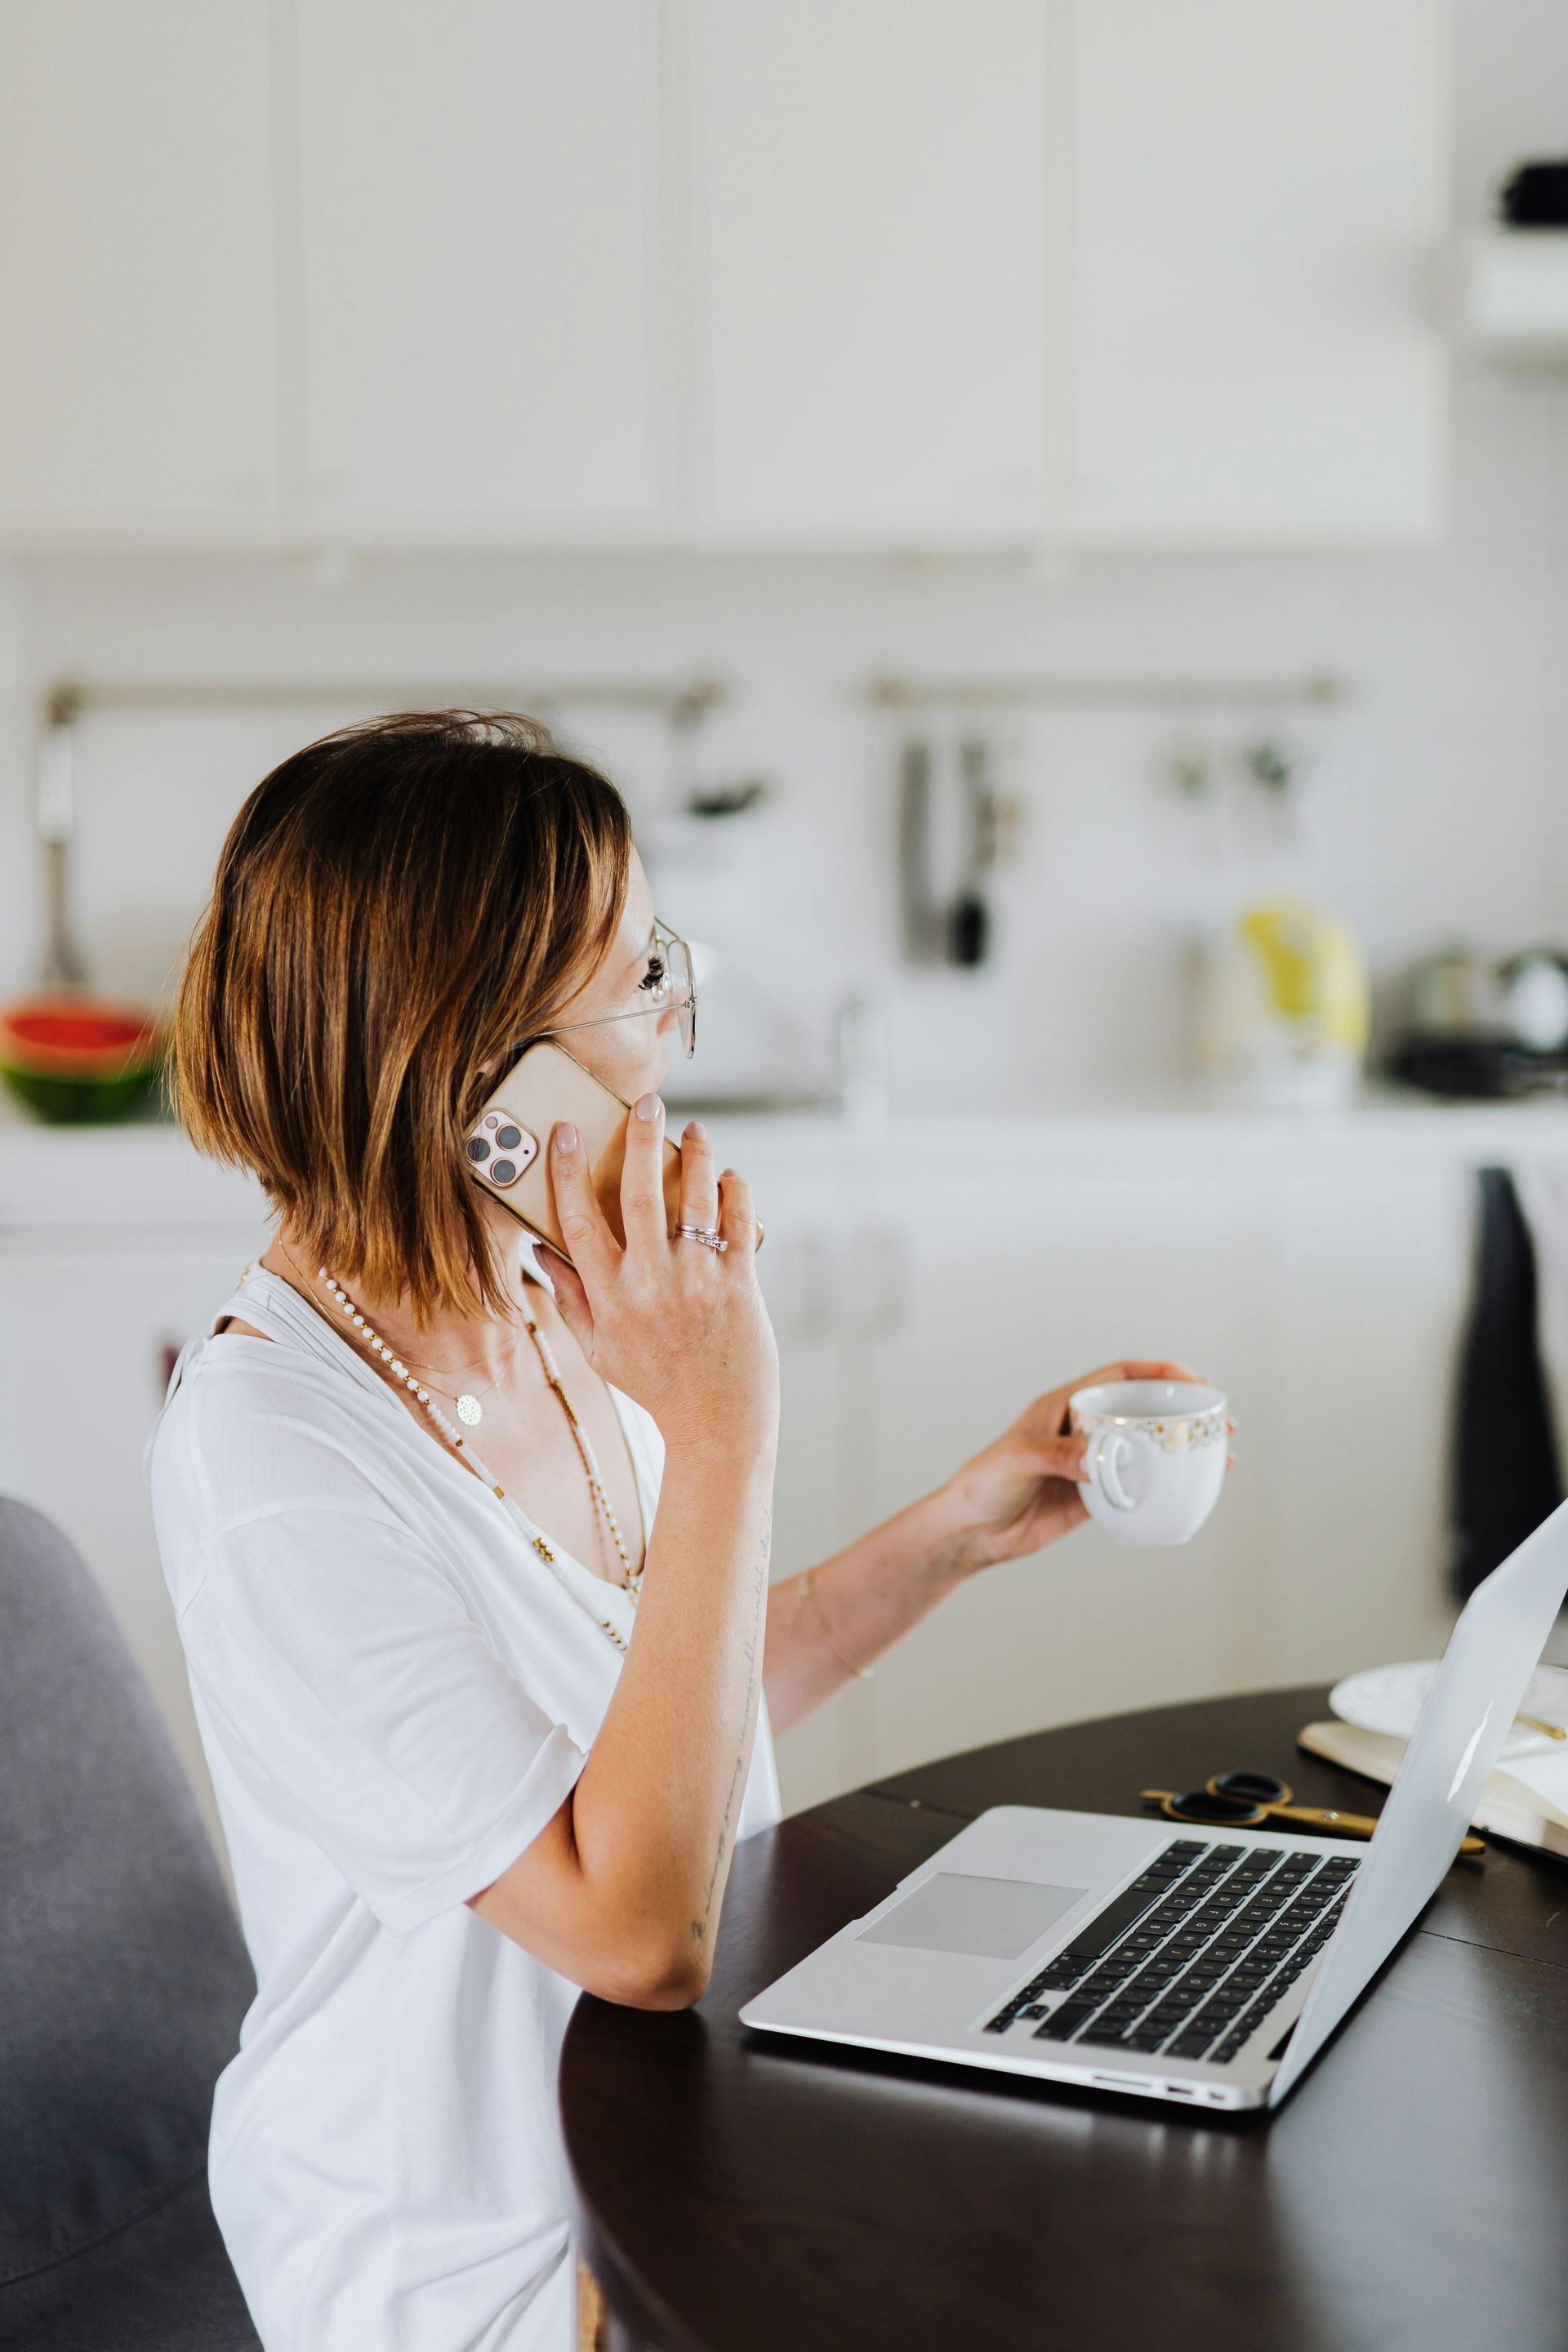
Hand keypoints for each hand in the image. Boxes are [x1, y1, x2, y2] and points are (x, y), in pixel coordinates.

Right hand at [544, 1098, 778, 1454]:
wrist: (717, 1422)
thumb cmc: (654, 1384)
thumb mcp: (599, 1349)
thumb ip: (569, 1298)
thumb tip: (540, 1250)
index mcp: (609, 1297)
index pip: (577, 1221)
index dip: (566, 1171)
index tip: (566, 1132)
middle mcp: (651, 1283)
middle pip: (639, 1194)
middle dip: (640, 1140)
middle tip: (647, 1101)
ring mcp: (698, 1281)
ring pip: (694, 1198)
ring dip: (695, 1155)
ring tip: (695, 1130)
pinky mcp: (740, 1284)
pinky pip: (738, 1221)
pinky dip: (734, 1189)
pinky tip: (728, 1174)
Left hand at [937, 1358, 1214, 1570]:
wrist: (971, 1531)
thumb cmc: (984, 1483)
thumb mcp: (1018, 1459)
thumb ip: (1058, 1455)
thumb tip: (1098, 1460)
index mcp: (1066, 1405)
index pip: (1120, 1376)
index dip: (1159, 1372)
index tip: (1193, 1380)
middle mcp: (1084, 1429)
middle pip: (1143, 1410)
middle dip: (1183, 1411)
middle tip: (1219, 1422)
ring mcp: (1092, 1463)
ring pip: (1147, 1449)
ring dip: (1181, 1450)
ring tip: (1219, 1456)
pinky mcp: (1094, 1497)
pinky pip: (1137, 1486)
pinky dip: (1164, 1486)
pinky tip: (1188, 1491)